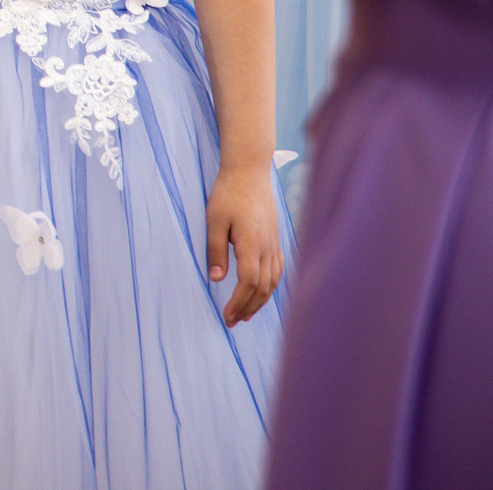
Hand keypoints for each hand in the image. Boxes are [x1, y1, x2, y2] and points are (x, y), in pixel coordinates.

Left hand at [205, 162, 283, 326]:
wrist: (249, 171)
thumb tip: (216, 279)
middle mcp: (267, 247)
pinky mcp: (275, 238)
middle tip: (233, 321)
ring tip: (246, 314)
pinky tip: (262, 292)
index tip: (227, 316)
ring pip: (273, 281)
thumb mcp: (214, 221)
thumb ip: (216, 250)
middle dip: (248, 307)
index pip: (248, 282)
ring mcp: (274, 243)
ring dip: (260, 300)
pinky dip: (270, 285)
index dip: (239, 302)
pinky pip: (278, 269)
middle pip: (263, 287)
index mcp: (252, 244)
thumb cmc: (228, 193)